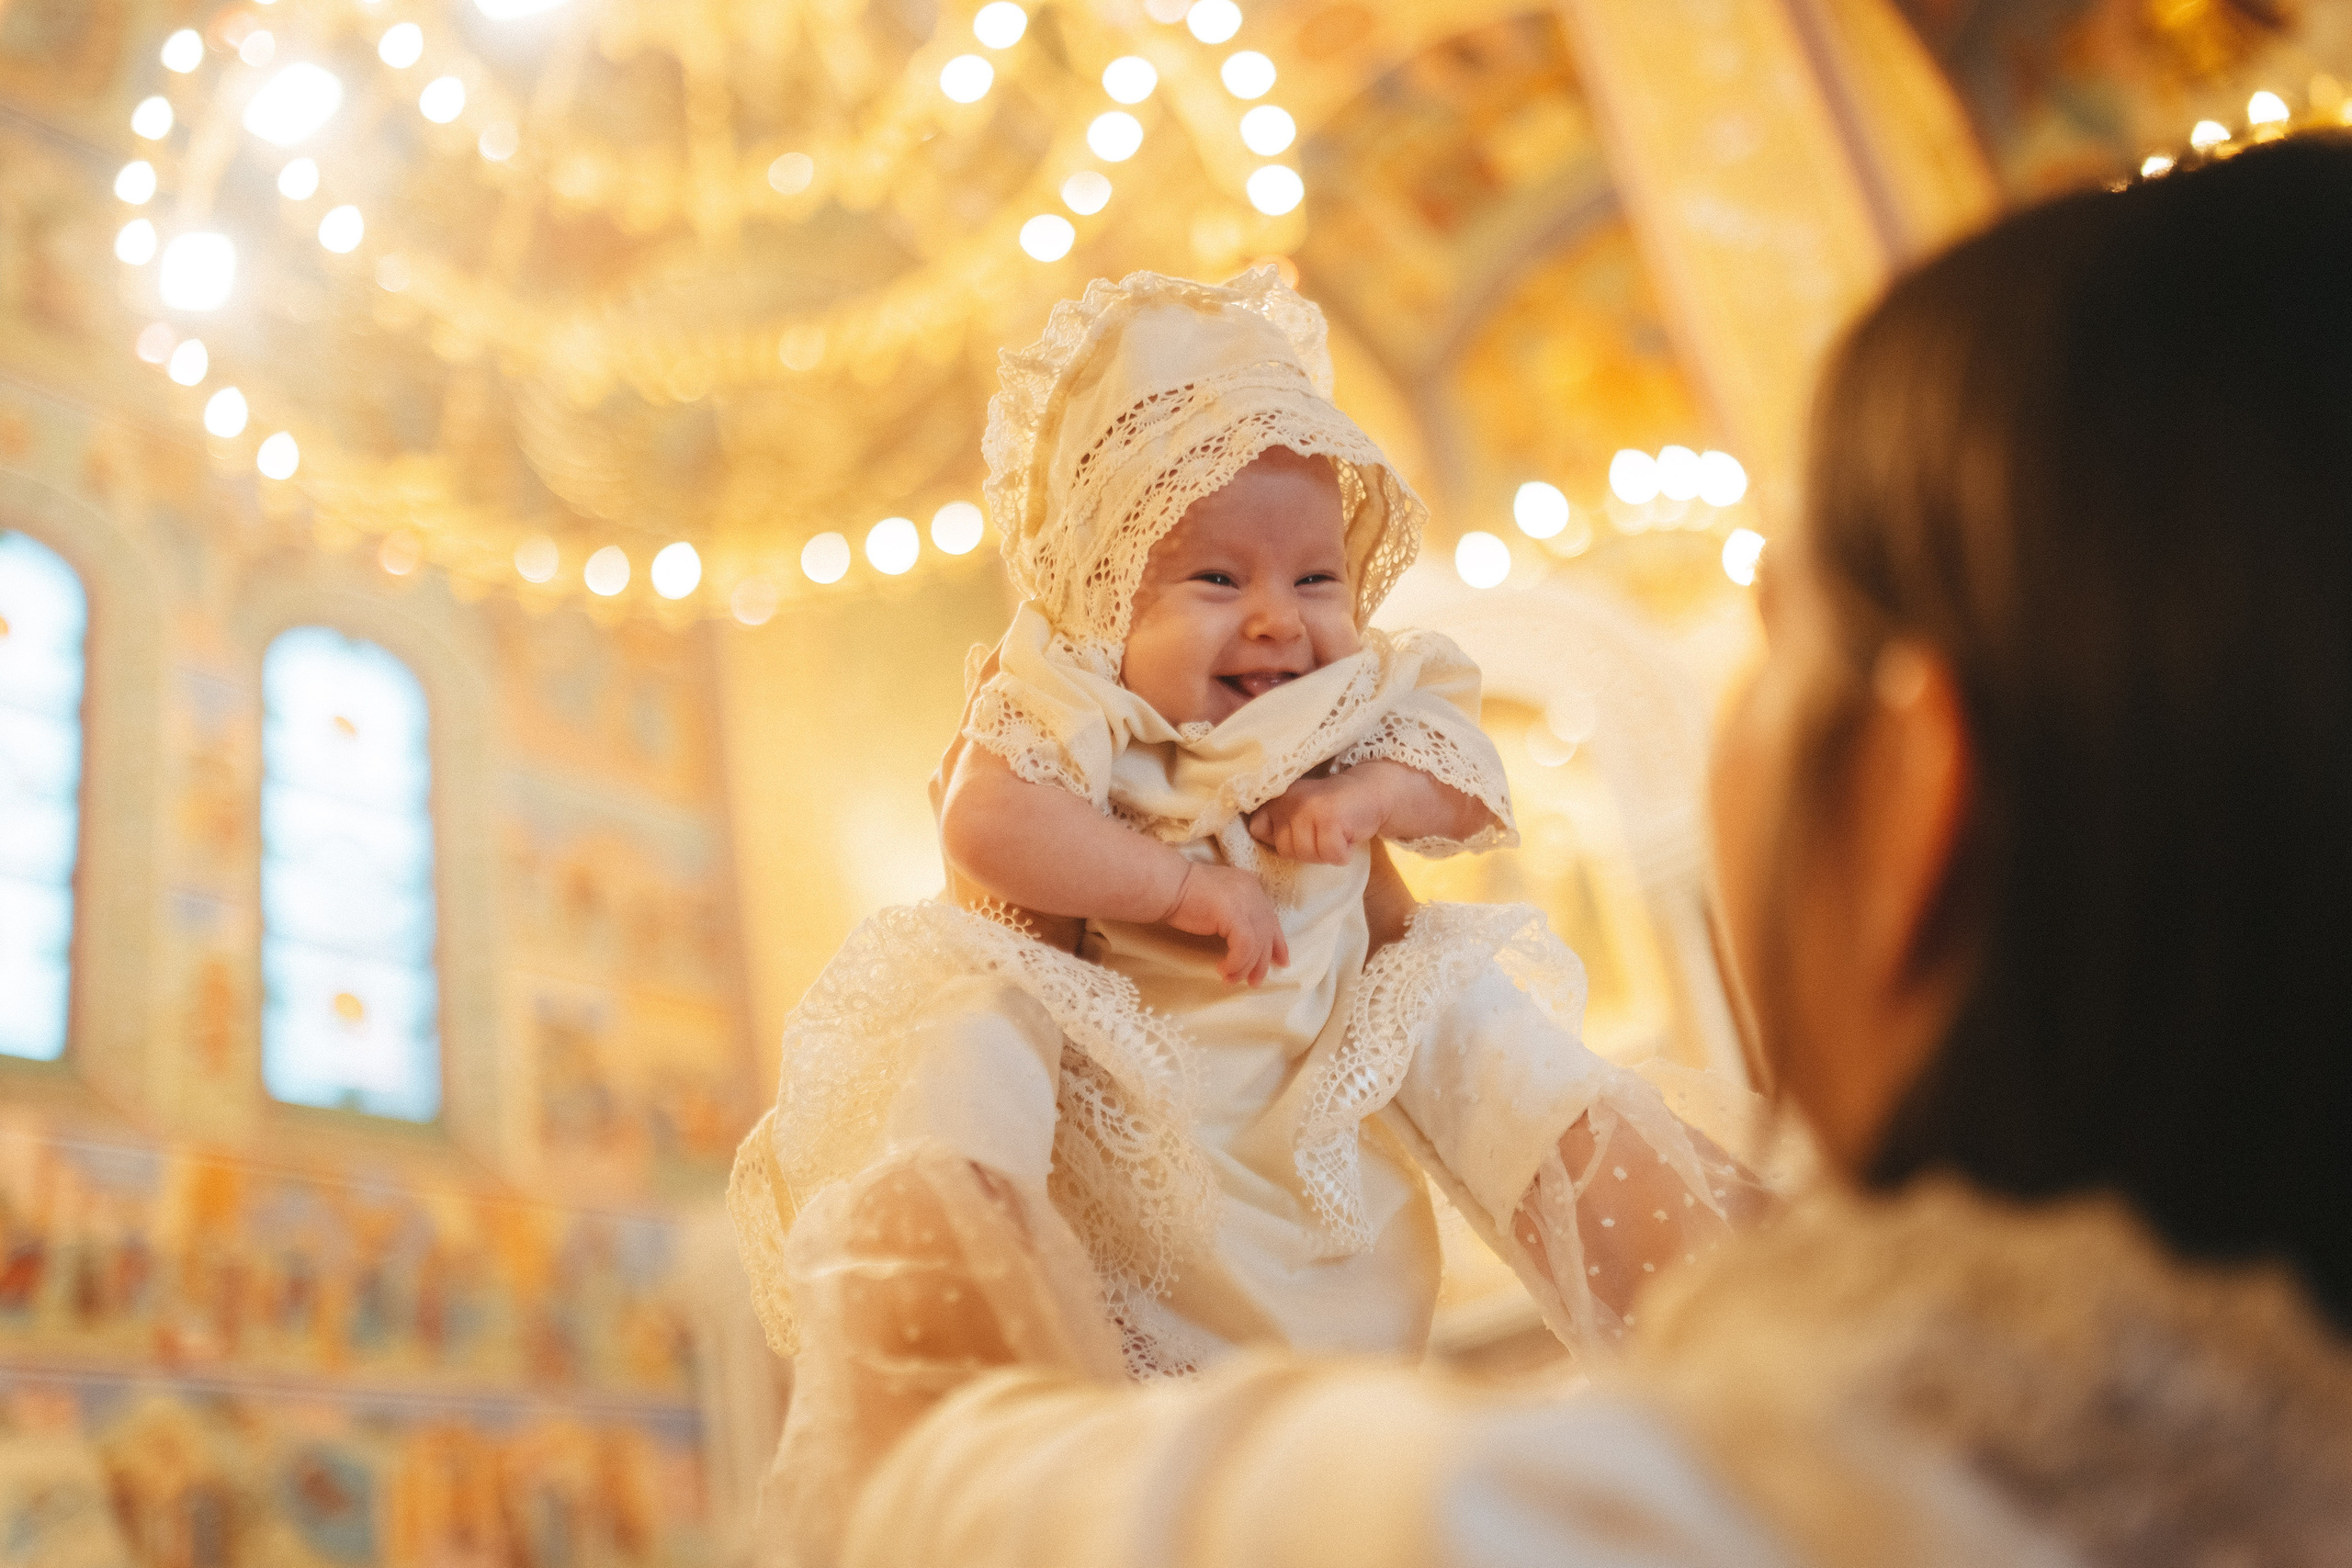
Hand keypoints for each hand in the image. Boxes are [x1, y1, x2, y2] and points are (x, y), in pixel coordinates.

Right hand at [1163, 862, 1288, 984]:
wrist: (1166, 885)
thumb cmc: (1183, 896)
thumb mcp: (1218, 903)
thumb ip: (1235, 914)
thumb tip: (1246, 944)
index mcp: (1250, 887)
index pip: (1271, 918)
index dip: (1277, 943)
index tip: (1280, 963)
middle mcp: (1253, 892)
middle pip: (1267, 933)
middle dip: (1262, 961)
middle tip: (1254, 982)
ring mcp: (1245, 902)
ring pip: (1257, 944)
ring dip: (1244, 967)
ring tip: (1230, 980)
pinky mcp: (1235, 914)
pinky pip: (1244, 947)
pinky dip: (1236, 963)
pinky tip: (1223, 970)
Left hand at [1247, 769, 1393, 865]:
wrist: (1371, 791)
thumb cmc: (1333, 807)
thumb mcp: (1299, 809)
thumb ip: (1277, 822)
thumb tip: (1258, 839)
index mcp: (1277, 797)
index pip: (1258, 829)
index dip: (1278, 838)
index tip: (1299, 830)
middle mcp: (1289, 800)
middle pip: (1285, 849)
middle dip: (1307, 849)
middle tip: (1324, 832)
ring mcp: (1309, 809)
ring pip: (1307, 855)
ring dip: (1325, 852)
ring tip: (1335, 833)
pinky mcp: (1330, 820)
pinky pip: (1331, 855)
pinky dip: (1342, 853)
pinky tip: (1347, 835)